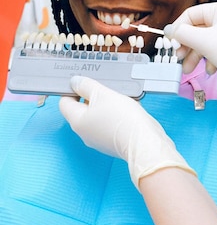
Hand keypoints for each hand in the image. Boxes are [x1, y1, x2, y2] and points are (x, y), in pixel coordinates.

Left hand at [59, 76, 194, 188]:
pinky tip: (128, 108)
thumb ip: (86, 86)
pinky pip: (109, 124)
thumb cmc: (122, 118)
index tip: (84, 82)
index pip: (64, 102)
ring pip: (97, 116)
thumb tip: (74, 82)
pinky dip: (116, 115)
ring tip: (119, 97)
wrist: (143, 141)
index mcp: (77, 121)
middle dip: (92, 96)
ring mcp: (98, 140)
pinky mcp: (112, 142)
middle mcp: (85, 133)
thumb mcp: (102, 93)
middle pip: (82, 109)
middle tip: (105, 87)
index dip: (72, 90)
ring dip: (106, 104)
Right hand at [165, 1, 216, 97]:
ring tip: (188, 69)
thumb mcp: (204, 41)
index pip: (191, 14)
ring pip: (204, 42)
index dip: (178, 29)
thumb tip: (168, 30)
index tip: (170, 43)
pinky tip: (211, 70)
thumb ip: (183, 34)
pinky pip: (214, 51)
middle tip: (178, 58)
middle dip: (186, 46)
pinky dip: (208, 60)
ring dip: (194, 56)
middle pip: (196, 29)